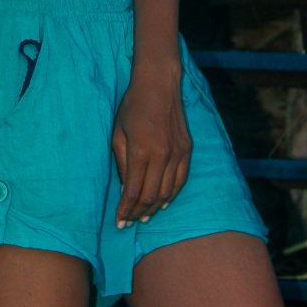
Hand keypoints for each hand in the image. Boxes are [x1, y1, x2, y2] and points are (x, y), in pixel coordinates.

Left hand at [111, 63, 190, 227]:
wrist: (159, 84)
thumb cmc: (132, 106)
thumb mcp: (118, 132)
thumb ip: (122, 163)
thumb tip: (125, 190)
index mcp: (141, 151)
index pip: (133, 191)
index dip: (126, 210)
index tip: (119, 222)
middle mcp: (162, 156)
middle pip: (151, 196)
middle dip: (139, 212)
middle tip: (130, 221)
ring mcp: (177, 153)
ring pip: (167, 192)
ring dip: (155, 207)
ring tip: (144, 216)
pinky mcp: (187, 150)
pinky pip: (180, 181)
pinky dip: (171, 195)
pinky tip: (163, 201)